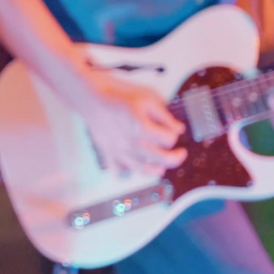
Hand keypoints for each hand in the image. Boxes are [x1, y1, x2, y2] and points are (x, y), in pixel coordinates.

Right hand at [67, 66, 185, 175]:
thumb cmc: (118, 99)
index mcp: (142, 128)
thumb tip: (179, 129)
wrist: (92, 101)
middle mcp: (132, 143)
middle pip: (162, 159)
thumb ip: (165, 115)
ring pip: (144, 170)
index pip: (169, 139)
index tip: (172, 130)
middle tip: (181, 152)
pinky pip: (120, 174)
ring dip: (157, 169)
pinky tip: (134, 167)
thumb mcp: (146, 99)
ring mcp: (120, 152)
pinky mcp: (110, 155)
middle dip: (176, 156)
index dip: (174, 134)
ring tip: (162, 165)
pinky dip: (129, 174)